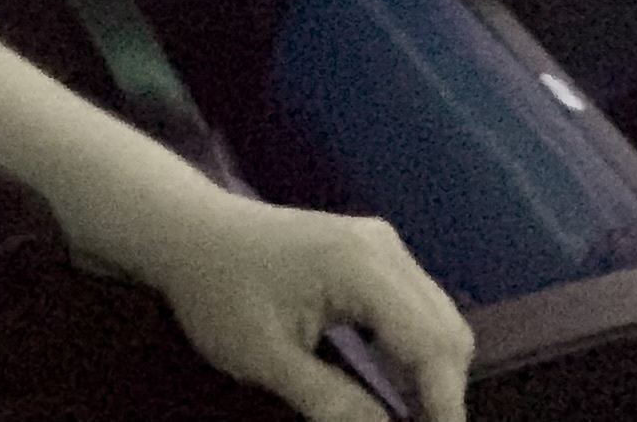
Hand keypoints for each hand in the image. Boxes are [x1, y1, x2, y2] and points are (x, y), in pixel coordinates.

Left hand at [134, 187, 472, 421]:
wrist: (189, 232)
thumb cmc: (218, 293)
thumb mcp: (265, 358)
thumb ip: (330, 401)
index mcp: (362, 267)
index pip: (431, 344)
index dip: (444, 404)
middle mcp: (385, 248)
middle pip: (447, 330)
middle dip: (444, 391)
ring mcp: (382, 244)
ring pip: (439, 317)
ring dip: (434, 371)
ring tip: (413, 417)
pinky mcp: (373, 250)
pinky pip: (418, 305)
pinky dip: (418, 348)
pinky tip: (398, 382)